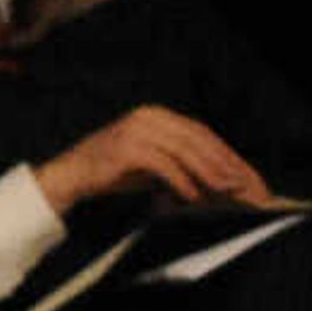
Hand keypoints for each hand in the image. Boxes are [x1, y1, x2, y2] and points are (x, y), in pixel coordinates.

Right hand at [37, 105, 267, 215]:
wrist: (66, 177)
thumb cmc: (107, 173)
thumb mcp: (149, 164)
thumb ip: (178, 163)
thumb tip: (217, 178)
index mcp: (156, 116)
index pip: (200, 132)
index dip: (225, 153)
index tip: (244, 173)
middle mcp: (149, 117)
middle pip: (198, 138)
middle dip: (224, 162)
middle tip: (243, 183)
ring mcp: (137, 130)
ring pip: (185, 149)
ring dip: (209, 171)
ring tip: (226, 189)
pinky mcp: (127, 148)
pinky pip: (164, 164)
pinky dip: (181, 180)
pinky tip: (193, 195)